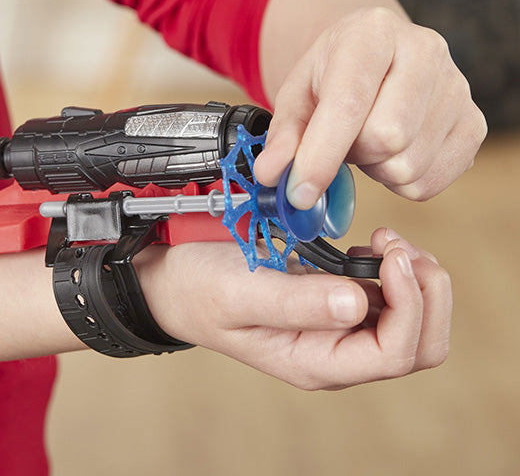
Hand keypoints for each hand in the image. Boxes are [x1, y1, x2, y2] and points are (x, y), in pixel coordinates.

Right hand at [137, 228, 450, 389]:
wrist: (179, 279)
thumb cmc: (200, 289)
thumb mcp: (240, 293)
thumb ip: (295, 303)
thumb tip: (355, 303)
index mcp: (315, 362)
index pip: (394, 354)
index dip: (408, 305)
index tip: (388, 255)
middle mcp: (335, 352)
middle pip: (418, 345)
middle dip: (425, 295)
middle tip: (397, 249)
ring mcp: (337, 328)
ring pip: (413, 321)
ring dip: (415, 278)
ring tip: (384, 242)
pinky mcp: (334, 302)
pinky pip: (390, 297)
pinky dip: (396, 269)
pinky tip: (370, 247)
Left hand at [254, 7, 487, 208]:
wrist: (376, 56)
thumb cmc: (333, 74)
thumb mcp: (297, 93)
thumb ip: (284, 134)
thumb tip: (271, 174)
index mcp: (372, 33)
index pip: (349, 104)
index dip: (320, 156)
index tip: (299, 193)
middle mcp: (425, 51)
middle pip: (387, 139)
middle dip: (354, 154)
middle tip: (345, 140)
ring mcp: (457, 87)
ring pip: (408, 166)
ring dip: (376, 169)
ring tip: (369, 140)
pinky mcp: (474, 124)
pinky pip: (430, 182)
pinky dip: (401, 181)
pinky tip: (393, 152)